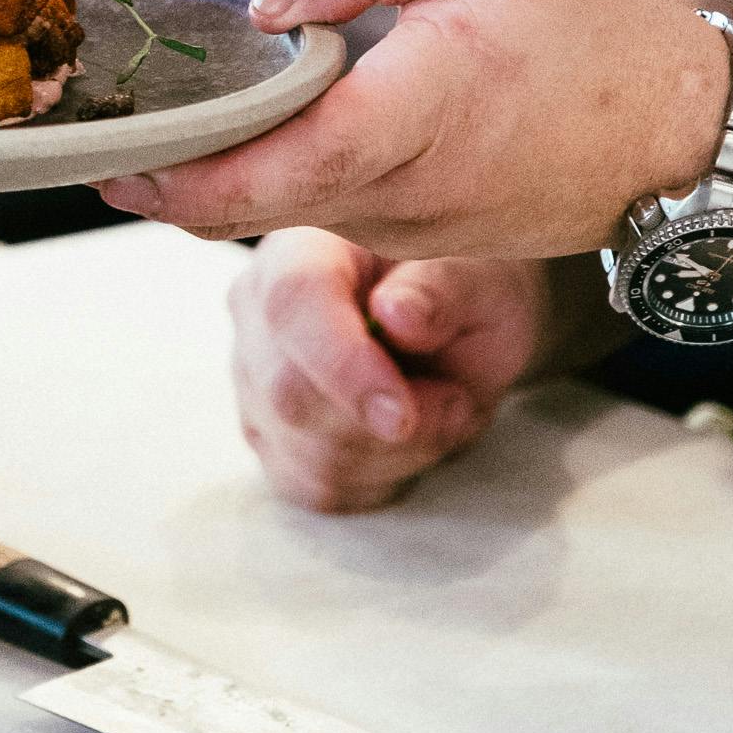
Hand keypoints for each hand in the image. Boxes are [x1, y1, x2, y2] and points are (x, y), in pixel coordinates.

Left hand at [102, 0, 730, 257]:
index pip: (260, 167)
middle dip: (158, 168)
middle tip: (79, 124)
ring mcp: (405, 231)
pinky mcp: (415, 238)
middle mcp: (395, 197)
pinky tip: (234, 122)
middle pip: (243, 200)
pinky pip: (319, 206)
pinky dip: (266, 173)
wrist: (687, 139)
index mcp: (407, 120)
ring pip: (277, 207)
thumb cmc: (596, 31)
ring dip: (211, 168)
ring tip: (144, 108)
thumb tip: (270, 5)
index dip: (168, 167)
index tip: (98, 150)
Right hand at [230, 232, 545, 512]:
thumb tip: (395, 314)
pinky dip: (378, 479)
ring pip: (307, 454)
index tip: (402, 414)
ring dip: (397, 454)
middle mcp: (256, 306)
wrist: (457, 318)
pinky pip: (315, 487)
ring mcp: (252, 375)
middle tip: (457, 398)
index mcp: (301, 246)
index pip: (292, 304)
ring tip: (438, 408)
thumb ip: (442, 290)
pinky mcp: (267, 434)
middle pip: (289, 395)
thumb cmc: (464, 286)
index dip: (342, 366)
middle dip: (390, 424)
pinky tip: (406, 440)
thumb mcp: (480, 277)